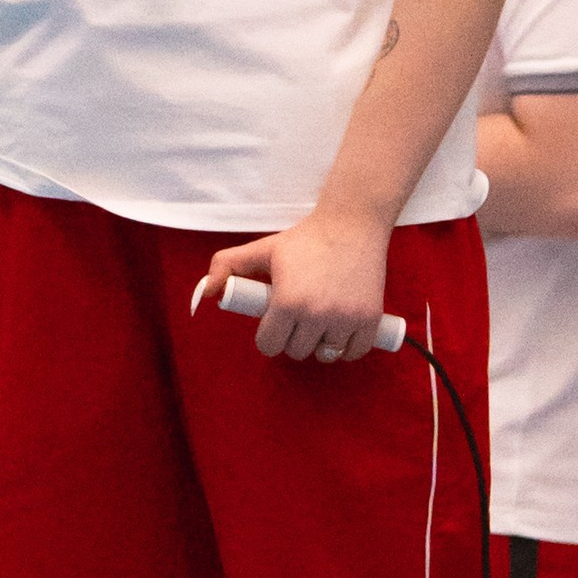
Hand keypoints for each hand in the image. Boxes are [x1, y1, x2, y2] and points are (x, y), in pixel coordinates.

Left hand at [202, 211, 393, 363]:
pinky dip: (348, 348)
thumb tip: (206, 293)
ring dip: (320, 343)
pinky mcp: (370, 318)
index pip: (269, 346)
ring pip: (325, 354)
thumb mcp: (261, 249)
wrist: (352, 223)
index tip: (275, 323)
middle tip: (298, 316)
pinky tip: (341, 332)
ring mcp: (345, 319)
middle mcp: (316, 315)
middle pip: (296, 351)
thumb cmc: (304, 239)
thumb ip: (226, 266)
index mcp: (287, 302)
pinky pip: (355, 352)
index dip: (269, 336)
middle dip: (293, 338)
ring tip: (319, 322)